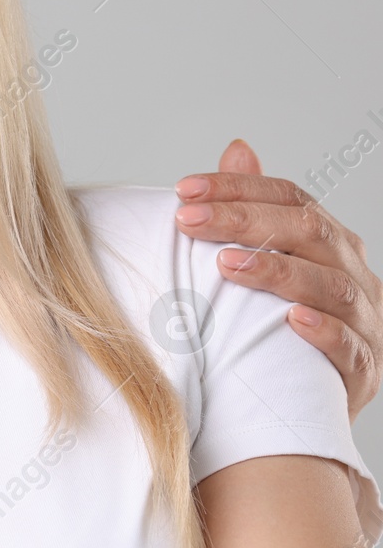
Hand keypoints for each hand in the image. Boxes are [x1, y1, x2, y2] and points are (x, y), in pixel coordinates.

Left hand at [175, 139, 380, 419]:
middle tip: (187, 220)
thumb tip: (239, 148)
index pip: (291, 199)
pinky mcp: (365, 369)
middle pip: (309, 232)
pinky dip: (323, 331)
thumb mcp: (269, 260)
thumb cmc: (277, 322)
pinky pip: (351, 346)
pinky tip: (290, 320)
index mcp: (331, 242)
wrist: (303, 399)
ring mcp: (366, 321)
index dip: (239, 189)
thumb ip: (256, 209)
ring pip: (332, 286)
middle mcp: (354, 274)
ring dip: (277, 271)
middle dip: (245, 220)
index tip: (183, 190)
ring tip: (225, 264)